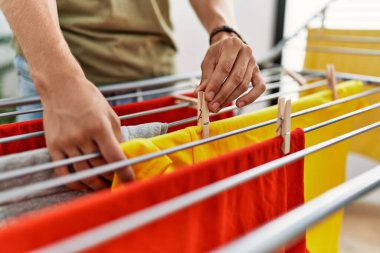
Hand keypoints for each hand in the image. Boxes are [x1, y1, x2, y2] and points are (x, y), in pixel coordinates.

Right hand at [42, 76, 134, 190]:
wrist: (61, 87)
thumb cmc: (89, 98)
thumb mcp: (110, 114)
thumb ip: (117, 136)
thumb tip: (123, 156)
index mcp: (99, 127)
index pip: (114, 157)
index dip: (124, 173)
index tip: (129, 182)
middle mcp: (82, 136)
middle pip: (99, 167)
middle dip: (110, 178)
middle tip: (116, 183)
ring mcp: (66, 142)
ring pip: (83, 172)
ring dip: (95, 183)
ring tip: (103, 186)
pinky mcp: (53, 146)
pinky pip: (63, 171)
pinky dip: (74, 182)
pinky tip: (83, 185)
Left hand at [195, 33, 265, 112]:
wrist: (229, 46)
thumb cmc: (218, 54)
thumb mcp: (208, 61)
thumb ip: (206, 77)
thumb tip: (199, 93)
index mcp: (232, 45)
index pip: (224, 67)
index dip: (215, 84)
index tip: (207, 97)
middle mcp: (246, 52)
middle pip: (235, 78)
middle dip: (223, 95)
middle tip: (212, 106)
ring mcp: (254, 62)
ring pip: (244, 84)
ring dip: (231, 98)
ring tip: (218, 107)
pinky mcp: (258, 73)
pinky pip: (260, 87)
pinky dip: (250, 98)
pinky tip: (239, 104)